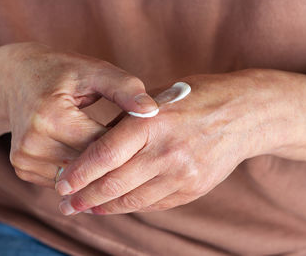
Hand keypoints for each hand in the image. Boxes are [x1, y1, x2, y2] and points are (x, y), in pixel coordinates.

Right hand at [0, 42, 157, 187]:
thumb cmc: (60, 72)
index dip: (128, 144)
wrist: (15, 80)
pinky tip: (87, 157)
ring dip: (96, 169)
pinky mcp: (22, 168)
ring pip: (77, 178)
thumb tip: (152, 110)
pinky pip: (62, 180)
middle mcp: (32, 142)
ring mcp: (24, 158)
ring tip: (110, 153)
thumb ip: (124, 88)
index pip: (102, 145)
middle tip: (134, 150)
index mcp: (50, 116)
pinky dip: (78, 172)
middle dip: (114, 160)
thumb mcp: (93, 70)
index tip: (145, 138)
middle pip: (89, 166)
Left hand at [55, 69, 300, 214]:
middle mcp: (166, 150)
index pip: (104, 154)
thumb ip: (126, 123)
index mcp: (151, 121)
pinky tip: (116, 205)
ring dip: (104, 207)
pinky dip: (130, 206)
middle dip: (84, 198)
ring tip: (86, 208)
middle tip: (66, 205)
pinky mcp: (193, 189)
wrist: (244, 114)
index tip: (61, 185)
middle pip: (113, 183)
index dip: (78, 173)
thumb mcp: (157, 98)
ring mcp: (182, 173)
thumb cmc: (195, 98)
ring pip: (132, 199)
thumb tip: (93, 147)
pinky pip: (154, 204)